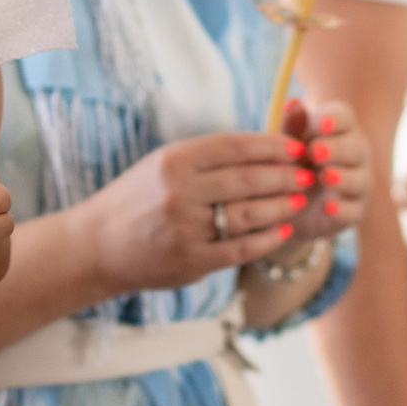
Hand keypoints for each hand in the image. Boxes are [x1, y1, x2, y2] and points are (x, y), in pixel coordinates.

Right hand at [65, 130, 314, 295]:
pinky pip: (240, 248)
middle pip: (247, 179)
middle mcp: (179, 191)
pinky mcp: (190, 260)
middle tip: (309, 174)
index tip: (295, 146)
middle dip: (285, 175)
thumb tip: (261, 146)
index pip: (233, 146)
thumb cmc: (137, 199)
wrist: (97, 245)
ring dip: (282, 206)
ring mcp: (185, 228)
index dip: (270, 145)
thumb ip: (205, 156)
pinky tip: (284, 231)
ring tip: (301, 200)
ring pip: (248, 213)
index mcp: (173, 160)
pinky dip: (267, 239)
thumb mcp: (162, 165)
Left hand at [277, 97, 370, 242]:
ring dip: (342, 177)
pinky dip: (342, 209)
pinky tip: (328, 208)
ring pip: (359, 179)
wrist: (289, 207)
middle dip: (336, 149)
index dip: (334, 119)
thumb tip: (292, 103)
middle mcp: (355, 154)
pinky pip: (354, 211)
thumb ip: (291, 127)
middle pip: (354, 147)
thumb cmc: (292, 162)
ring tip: (325, 177)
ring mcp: (358, 183)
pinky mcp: (354, 212)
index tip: (320, 124)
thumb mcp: (287, 144)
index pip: (344, 117)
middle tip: (316, 152)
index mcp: (339, 130)